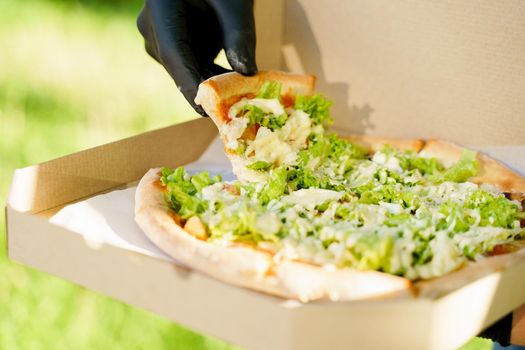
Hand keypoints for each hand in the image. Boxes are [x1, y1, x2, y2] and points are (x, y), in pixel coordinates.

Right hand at [137, 0, 256, 114]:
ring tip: (241, 96)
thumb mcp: (233, 4)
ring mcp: (161, 39)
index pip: (173, 52)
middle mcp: (153, 26)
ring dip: (212, 82)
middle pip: (178, 65)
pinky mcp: (174, 48)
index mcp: (161, 7)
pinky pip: (191, 67)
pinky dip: (213, 75)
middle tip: (233, 107)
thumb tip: (247, 73)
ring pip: (185, 70)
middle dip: (206, 87)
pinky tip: (235, 84)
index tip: (206, 109)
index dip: (189, 83)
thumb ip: (239, 36)